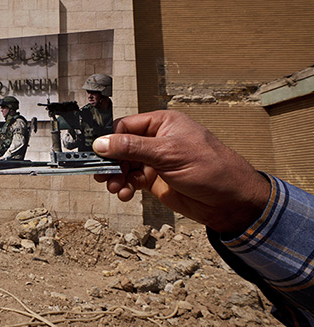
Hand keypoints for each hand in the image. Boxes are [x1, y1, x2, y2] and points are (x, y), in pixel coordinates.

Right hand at [91, 110, 270, 234]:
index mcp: (162, 124)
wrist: (231, 202)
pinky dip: (125, 187)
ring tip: (115, 188)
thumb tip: (101, 143)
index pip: (125, 126)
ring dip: (115, 177)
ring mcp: (155, 161)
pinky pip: (131, 180)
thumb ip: (132, 147)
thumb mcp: (168, 153)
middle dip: (109, 162)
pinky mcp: (155, 180)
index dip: (108, 139)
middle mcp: (157, 140)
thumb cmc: (211, 169)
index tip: (94, 153)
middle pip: (120, 147)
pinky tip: (125, 194)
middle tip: (100, 174)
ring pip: (124, 165)